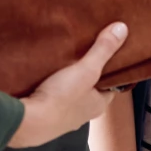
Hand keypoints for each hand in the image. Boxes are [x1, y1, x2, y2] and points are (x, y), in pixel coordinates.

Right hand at [8, 22, 128, 148]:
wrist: (27, 122)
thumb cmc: (62, 98)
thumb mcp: (87, 70)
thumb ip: (103, 50)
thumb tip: (123, 29)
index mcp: (98, 105)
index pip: (110, 86)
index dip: (111, 71)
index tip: (109, 56)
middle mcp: (83, 115)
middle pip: (90, 90)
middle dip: (87, 75)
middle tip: (85, 54)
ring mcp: (62, 119)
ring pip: (70, 95)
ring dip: (68, 82)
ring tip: (64, 60)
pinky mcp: (43, 118)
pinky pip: (51, 99)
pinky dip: (51, 88)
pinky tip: (46, 76)